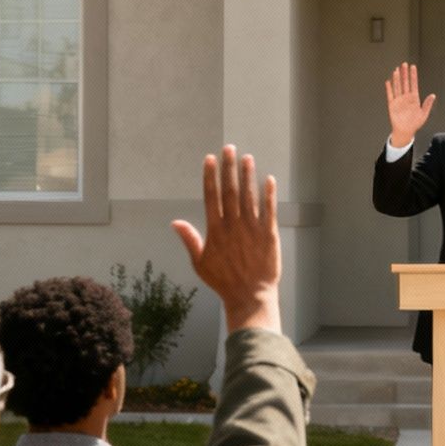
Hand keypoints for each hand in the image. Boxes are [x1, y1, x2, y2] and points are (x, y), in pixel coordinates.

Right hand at [171, 145, 280, 333]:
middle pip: (230, 191)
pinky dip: (269, 194)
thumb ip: (190, 240)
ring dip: (248, 176)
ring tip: (247, 158)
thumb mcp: (200, 263)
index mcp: (216, 230)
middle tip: (229, 149)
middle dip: (229, 168)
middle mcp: (233, 225)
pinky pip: (269, 210)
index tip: (210, 159)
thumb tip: (175, 222)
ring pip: (249, 197)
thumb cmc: (223, 281)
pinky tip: (269, 179)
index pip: (211, 197)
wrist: (249, 296)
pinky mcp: (269, 235)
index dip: (210, 176)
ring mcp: (252, 229)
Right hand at [385, 62, 434, 148]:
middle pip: (405, 83)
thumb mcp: (424, 114)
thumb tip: (433, 95)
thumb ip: (427, 104)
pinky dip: (389, 88)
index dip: (413, 75)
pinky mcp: (392, 105)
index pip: (414, 84)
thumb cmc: (415, 124)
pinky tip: (388, 82)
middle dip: (404, 74)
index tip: (413, 67)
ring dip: (397, 79)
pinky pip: (390, 95)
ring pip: (397, 87)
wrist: (405, 131)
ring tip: (396, 70)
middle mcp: (406, 98)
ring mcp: (399, 100)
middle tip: (404, 64)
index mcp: (414, 98)